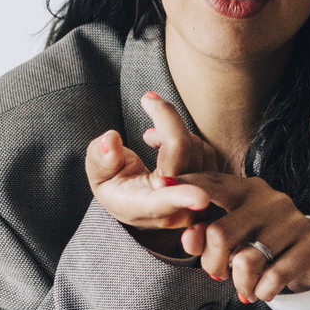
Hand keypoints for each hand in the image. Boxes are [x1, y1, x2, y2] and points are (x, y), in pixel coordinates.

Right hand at [85, 121, 211, 239]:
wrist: (135, 199)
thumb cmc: (114, 185)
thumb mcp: (97, 174)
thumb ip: (100, 158)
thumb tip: (110, 140)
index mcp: (142, 208)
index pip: (163, 200)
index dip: (181, 197)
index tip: (200, 198)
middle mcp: (176, 209)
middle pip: (183, 152)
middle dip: (166, 120)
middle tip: (148, 100)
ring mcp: (199, 202)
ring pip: (198, 148)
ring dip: (173, 131)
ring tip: (150, 137)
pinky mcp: (212, 190)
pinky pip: (207, 150)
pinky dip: (186, 137)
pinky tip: (165, 142)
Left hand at [161, 169, 309, 304]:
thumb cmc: (263, 242)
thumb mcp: (235, 234)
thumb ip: (206, 234)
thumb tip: (189, 239)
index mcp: (246, 190)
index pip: (210, 184)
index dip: (184, 185)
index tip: (159, 187)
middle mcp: (268, 201)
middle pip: (220, 234)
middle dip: (212, 264)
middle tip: (218, 274)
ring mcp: (292, 222)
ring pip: (246, 261)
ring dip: (240, 282)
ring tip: (246, 285)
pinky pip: (273, 278)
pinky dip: (262, 292)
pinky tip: (264, 289)